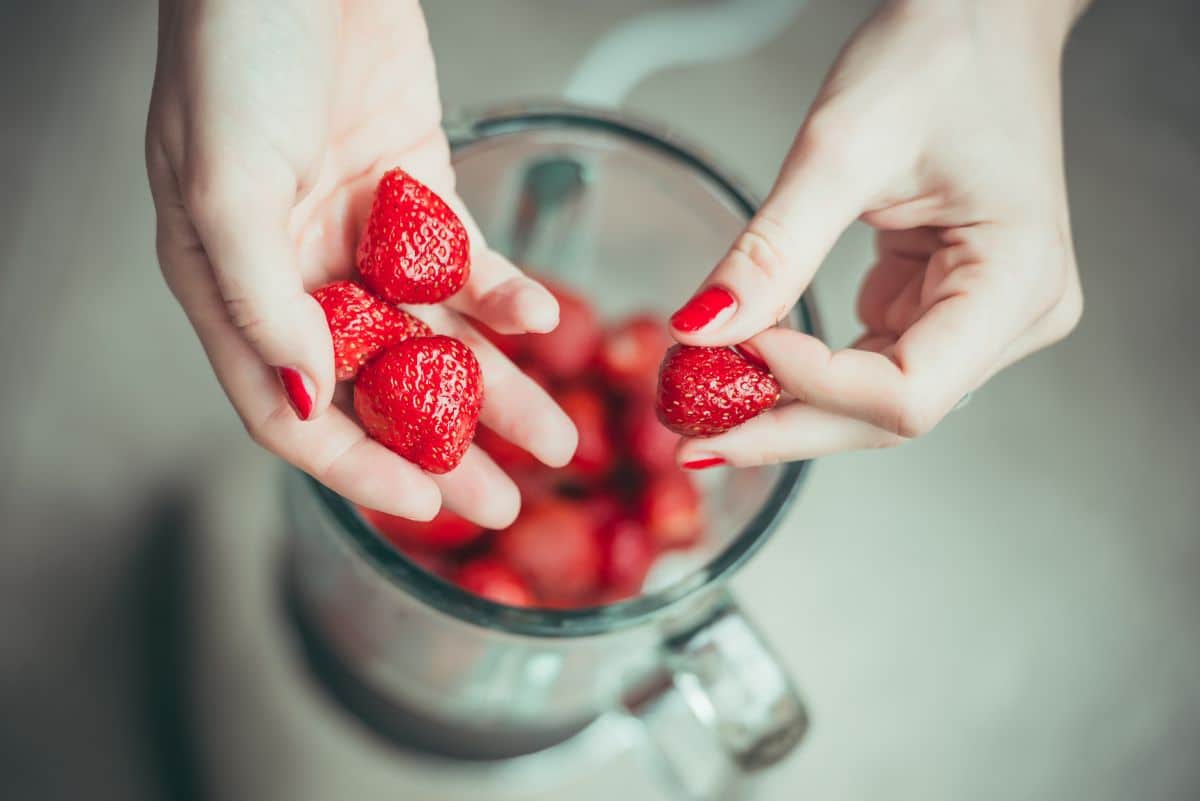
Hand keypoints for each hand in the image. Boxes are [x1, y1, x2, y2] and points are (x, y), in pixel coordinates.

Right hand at [145, 0, 574, 523]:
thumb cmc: (235, 51)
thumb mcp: (224, 181)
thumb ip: (262, 301)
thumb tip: (308, 400)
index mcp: (230, 286)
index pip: (292, 414)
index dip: (358, 468)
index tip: (427, 506)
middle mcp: (296, 274)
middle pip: (376, 390)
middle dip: (442, 449)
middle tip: (504, 502)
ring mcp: (359, 236)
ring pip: (437, 339)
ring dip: (495, 390)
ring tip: (555, 439)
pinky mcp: (416, 193)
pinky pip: (467, 265)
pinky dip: (504, 296)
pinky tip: (542, 322)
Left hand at [670, 0, 1086, 466]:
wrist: (981, 12)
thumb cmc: (941, 51)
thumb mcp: (843, 147)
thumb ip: (772, 252)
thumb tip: (700, 331)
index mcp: (1018, 282)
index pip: (905, 392)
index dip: (809, 387)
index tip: (726, 357)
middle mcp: (1014, 315)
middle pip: (888, 413)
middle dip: (786, 425)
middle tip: (693, 442)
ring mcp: (981, 315)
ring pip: (874, 399)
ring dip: (788, 407)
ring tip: (703, 411)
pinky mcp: (943, 303)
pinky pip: (869, 361)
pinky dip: (804, 370)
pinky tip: (745, 372)